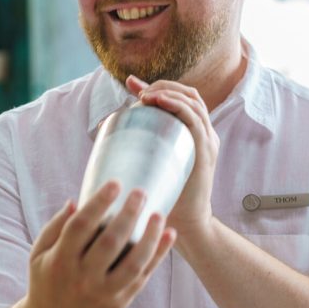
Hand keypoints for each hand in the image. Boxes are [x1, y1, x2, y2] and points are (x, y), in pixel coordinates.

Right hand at [27, 181, 174, 307]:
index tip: (114, 183)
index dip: (98, 203)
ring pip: (133, 263)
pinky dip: (158, 256)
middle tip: (140, 192)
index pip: (80, 227)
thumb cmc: (46, 281)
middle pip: (110, 242)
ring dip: (150, 237)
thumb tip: (76, 201)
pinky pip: (142, 277)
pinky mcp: (119, 303)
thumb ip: (56, 227)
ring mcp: (103, 293)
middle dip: (128, 214)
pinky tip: (169, 235)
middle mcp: (82, 278)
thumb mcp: (39, 254)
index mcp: (60, 261)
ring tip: (159, 214)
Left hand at [125, 75, 218, 239]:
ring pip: (192, 102)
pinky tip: (160, 102)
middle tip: (138, 89)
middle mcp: (204, 132)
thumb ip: (133, 145)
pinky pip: (195, 120)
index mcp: (194, 133)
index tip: (130, 83)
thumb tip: (101, 125)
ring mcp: (207, 141)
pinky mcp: (205, 151)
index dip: (157, 85)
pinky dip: (178, 106)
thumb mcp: (151, 164)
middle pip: (188, 94)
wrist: (184, 224)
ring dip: (168, 92)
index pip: (180, 98)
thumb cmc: (165, 196)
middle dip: (162, 85)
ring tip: (146, 95)